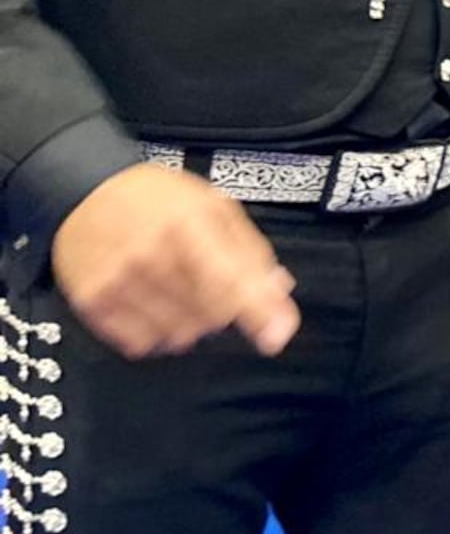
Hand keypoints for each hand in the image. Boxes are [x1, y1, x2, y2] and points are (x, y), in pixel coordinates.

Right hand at [50, 164, 300, 357]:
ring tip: (179, 289)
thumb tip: (279, 293)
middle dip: (225, 308)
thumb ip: (251, 252)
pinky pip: (141, 342)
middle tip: (211, 285)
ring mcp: (118, 281)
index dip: (258, 312)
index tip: (276, 336)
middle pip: (211, 314)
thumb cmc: (156, 199)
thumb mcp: (214, 207)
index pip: (229, 280)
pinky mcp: (93, 302)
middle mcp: (150, 255)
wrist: (85, 190)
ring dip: (191, 322)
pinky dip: (156, 331)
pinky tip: (154, 303)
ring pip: (180, 334)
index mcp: (187, 224)